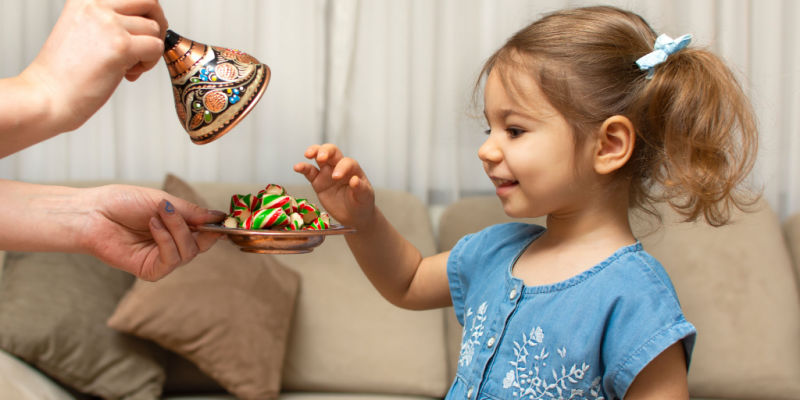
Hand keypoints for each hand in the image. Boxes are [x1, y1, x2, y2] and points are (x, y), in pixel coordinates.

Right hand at [21, 0, 167, 131]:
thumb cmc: (65, 73)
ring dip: (149, 51)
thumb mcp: (83, 30)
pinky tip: (128, 73)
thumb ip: (108, 21)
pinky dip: (149, 63)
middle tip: (147, 46)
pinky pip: (156, 47)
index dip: (143, 13)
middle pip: (149, 1)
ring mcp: (109, 24)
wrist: (48, 96)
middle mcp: (96, 5)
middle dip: (157, 24)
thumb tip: (144, 21)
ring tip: (128, 66)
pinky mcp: (121, 46)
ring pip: (154, 29)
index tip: (138, 32)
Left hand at [81, 184, 224, 280]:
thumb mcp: (163, 201)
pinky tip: (153, 226)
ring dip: (177, 230)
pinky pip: (171, 260)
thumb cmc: (123, 203)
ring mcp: (161, 259)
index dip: (216, 228)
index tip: (225, 219)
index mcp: (177, 228)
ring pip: (188, 252)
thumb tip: (220, 216)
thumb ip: (192, 212)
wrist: (93, 213)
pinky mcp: (150, 270)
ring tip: (158, 214)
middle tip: (180, 211)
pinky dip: (166, 240)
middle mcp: (171, 245)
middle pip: (201, 245)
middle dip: (196, 228)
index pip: (206, 233)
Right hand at [294, 143, 375, 228]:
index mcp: (352, 169)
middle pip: (332, 152)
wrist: (354, 215)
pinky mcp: (318, 182)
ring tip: (308, 154)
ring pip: (319, 157)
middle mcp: (339, 167)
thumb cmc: (362, 203)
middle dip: (326, 151)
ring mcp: (327, 173)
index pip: (346, 162)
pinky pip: (309, 172)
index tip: (336, 177)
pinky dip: (303, 168)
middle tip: (321, 157)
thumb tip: (354, 180)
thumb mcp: (365, 197)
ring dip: (314, 152)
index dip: (341, 167)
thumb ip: (361, 189)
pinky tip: (297, 167)